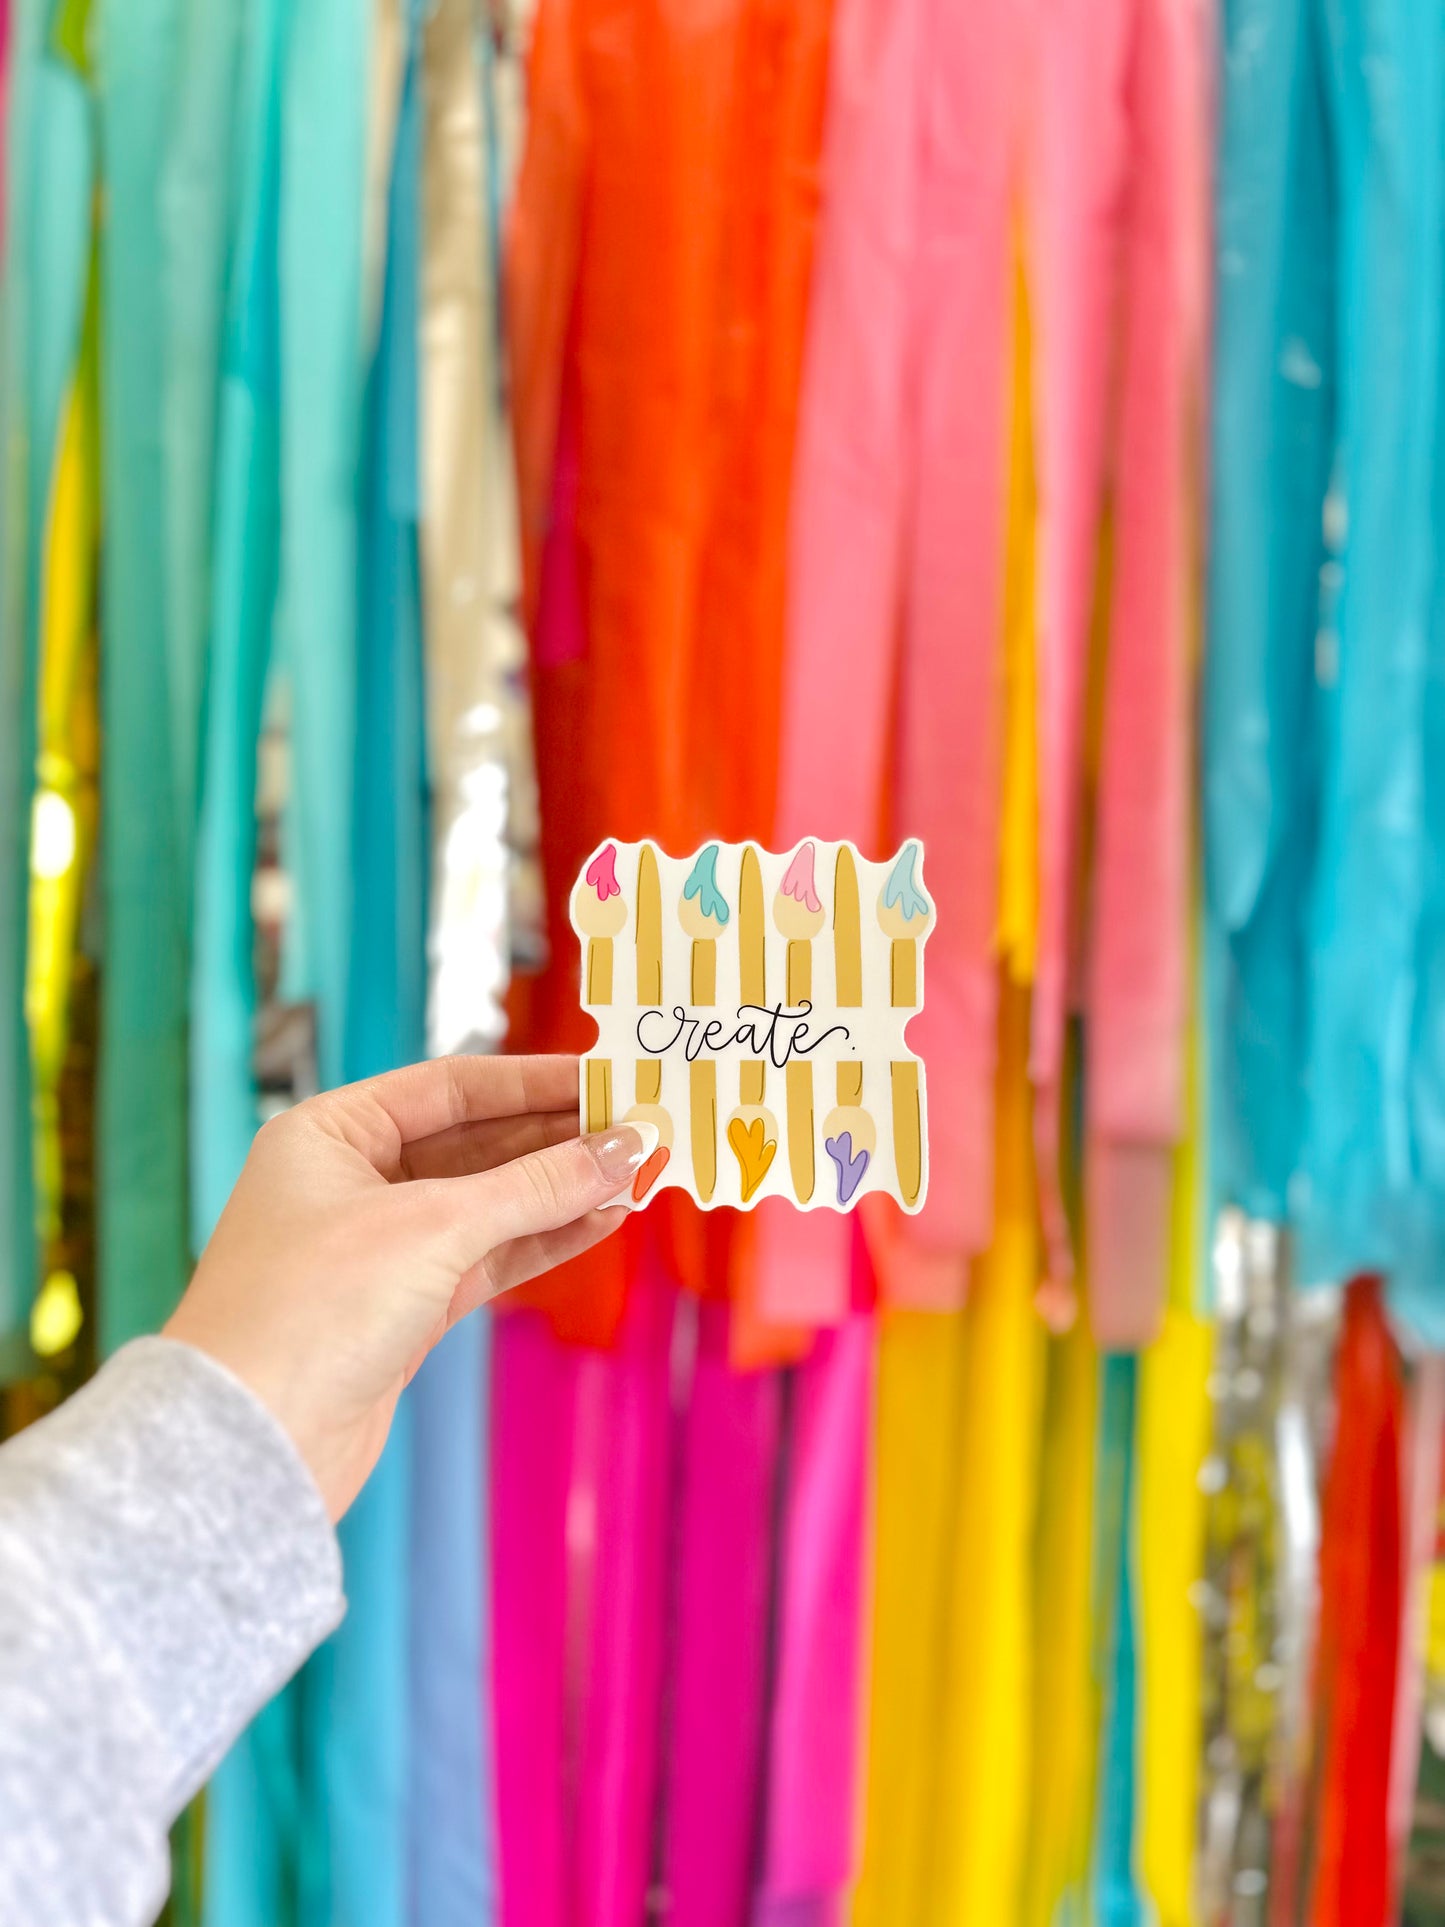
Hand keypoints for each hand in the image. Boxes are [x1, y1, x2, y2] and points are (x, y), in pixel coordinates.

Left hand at [165, 1055, 653, 1518]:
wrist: (252, 1444)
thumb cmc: (311, 1308)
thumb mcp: (432, 1227)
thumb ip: (537, 1185)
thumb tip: (626, 1148)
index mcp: (330, 1133)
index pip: (451, 1085)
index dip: (534, 1081)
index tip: (608, 1077)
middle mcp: (351, 1182)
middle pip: (476, 1143)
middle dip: (559, 1138)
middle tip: (641, 1127)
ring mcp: (379, 1249)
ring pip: (490, 1205)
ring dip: (563, 1191)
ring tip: (640, 1173)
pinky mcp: (404, 1310)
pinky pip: (488, 1258)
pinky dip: (545, 1240)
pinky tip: (603, 1220)